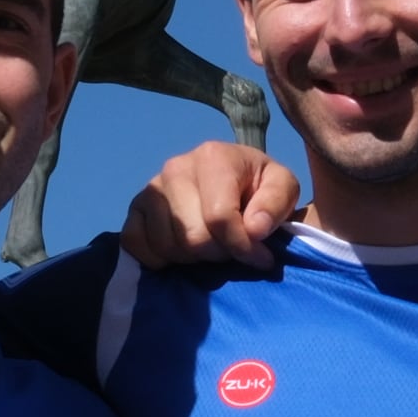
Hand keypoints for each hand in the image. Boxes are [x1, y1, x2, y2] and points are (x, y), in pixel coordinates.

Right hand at [120, 141, 303, 271]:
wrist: (235, 182)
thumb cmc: (260, 188)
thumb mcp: (283, 188)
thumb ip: (275, 205)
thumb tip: (254, 229)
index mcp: (212, 157)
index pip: (219, 218)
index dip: (242, 247)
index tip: (261, 256)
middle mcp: (175, 167)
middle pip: (192, 238)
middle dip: (218, 254)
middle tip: (232, 248)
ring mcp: (151, 188)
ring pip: (166, 246)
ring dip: (192, 259)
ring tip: (210, 246)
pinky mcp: (135, 208)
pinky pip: (135, 243)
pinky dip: (158, 258)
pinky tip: (181, 251)